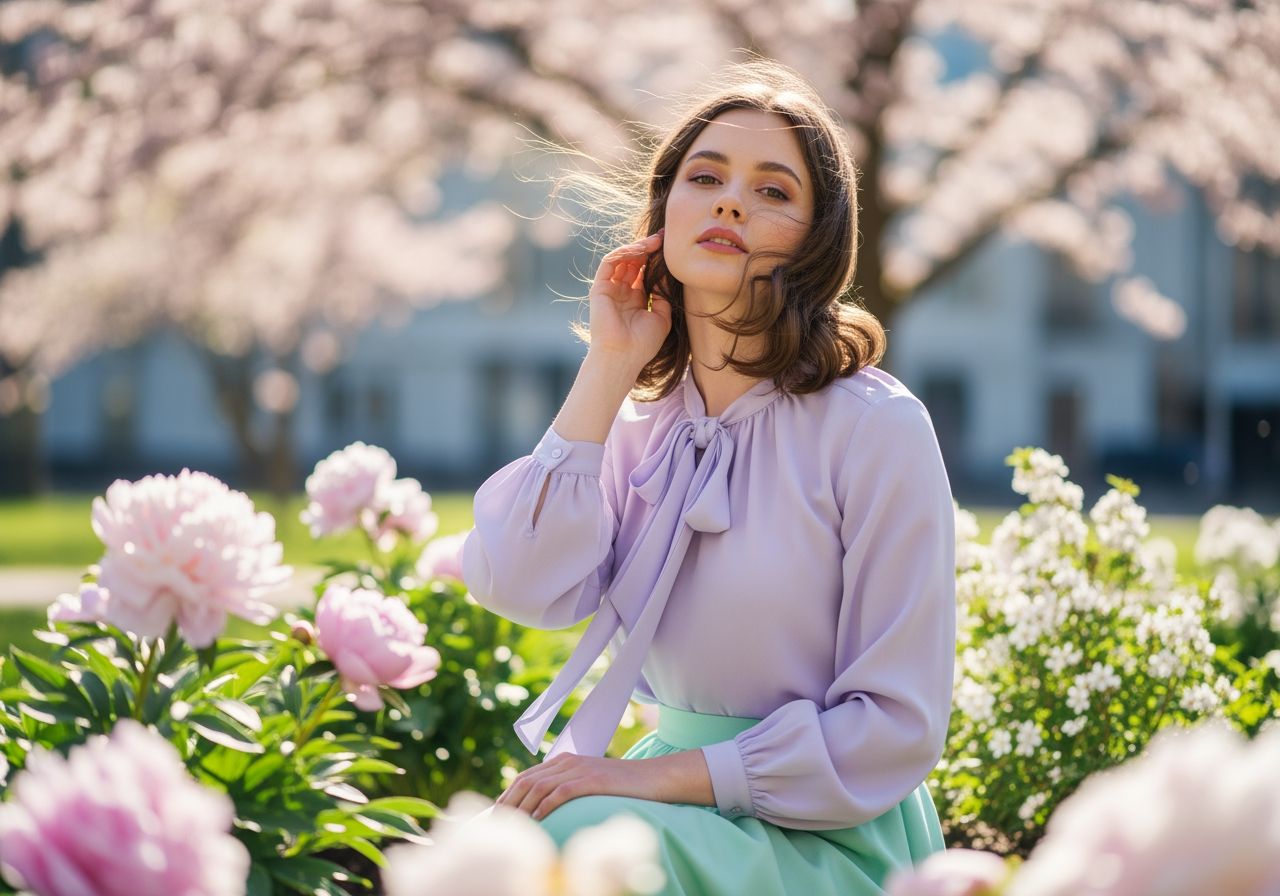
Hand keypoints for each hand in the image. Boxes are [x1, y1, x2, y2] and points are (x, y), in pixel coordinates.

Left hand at [495, 753, 656, 819]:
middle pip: (527, 781)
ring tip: (512, 825)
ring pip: (539, 786)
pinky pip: (561, 791)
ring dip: (522, 807)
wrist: (652, 778)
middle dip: (508, 803)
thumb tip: (546, 809)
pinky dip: (545, 805)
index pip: (526, 777)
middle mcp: (568, 762)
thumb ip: (568, 789)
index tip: (495, 815)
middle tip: (495, 823)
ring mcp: (580, 769)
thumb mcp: (590, 783)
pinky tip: (538, 819)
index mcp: (564, 761)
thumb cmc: (621, 787)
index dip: (508, 795)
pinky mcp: (592, 780)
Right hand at [586, 231, 671, 368]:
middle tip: (663, 238)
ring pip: (622, 260)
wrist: (623, 356)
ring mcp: (610, 290)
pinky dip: (623, 253)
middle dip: (648, 249)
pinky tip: (639, 249)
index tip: (670, 247)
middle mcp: (621, 293)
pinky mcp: (599, 288)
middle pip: (633, 263)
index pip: (644, 272)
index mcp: (635, 300)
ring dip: (637, 248)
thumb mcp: (661, 316)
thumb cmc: (643, 343)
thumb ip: (663, 294)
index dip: (655, 259)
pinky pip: (610, 263)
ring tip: (654, 242)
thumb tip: (668, 273)